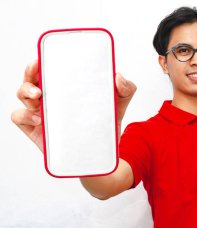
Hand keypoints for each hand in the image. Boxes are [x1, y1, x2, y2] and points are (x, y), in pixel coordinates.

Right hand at [11, 60, 136, 150]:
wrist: (102, 152)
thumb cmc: (106, 124)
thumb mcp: (119, 103)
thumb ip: (126, 88)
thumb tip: (118, 76)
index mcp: (67, 88)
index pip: (50, 69)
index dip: (44, 59)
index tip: (45, 55)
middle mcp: (51, 98)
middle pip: (31, 78)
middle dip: (30, 71)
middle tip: (37, 68)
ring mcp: (42, 113)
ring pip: (23, 95)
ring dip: (25, 90)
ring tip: (38, 95)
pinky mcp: (37, 130)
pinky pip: (20, 118)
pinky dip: (24, 115)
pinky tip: (39, 119)